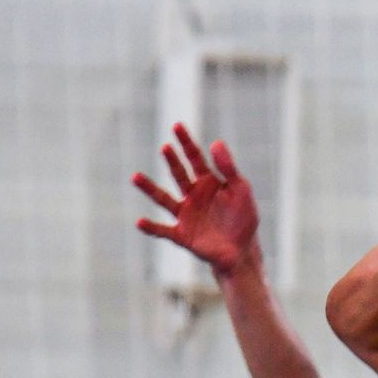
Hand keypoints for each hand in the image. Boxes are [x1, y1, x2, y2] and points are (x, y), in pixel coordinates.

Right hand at [133, 124, 260, 276]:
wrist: (241, 251)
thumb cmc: (242, 218)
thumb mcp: (241, 191)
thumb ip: (228, 168)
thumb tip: (216, 142)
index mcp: (208, 182)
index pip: (195, 158)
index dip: (186, 142)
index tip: (177, 126)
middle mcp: (193, 195)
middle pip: (179, 174)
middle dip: (172, 161)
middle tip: (165, 148)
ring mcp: (185, 214)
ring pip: (164, 199)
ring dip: (150, 188)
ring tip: (135, 177)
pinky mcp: (182, 235)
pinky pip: (163, 230)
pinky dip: (152, 227)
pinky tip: (140, 221)